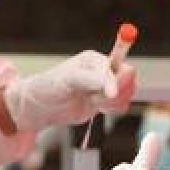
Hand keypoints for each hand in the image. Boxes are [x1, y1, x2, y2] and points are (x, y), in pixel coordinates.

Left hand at [2, 50, 137, 131]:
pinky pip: (122, 105)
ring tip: (91, 102)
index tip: (109, 95)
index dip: (116, 82)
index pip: (119, 67)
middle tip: (94, 99)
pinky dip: (113, 110)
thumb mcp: (69, 81)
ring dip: (112, 103)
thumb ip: (91, 80)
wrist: (40, 107)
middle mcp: (103, 69)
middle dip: (115, 93)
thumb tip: (110, 85)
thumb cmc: (49, 88)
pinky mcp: (106, 100)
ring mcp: (106, 86)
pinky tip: (97, 109)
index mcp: (94, 59)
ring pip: (127, 93)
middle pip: (129, 79)